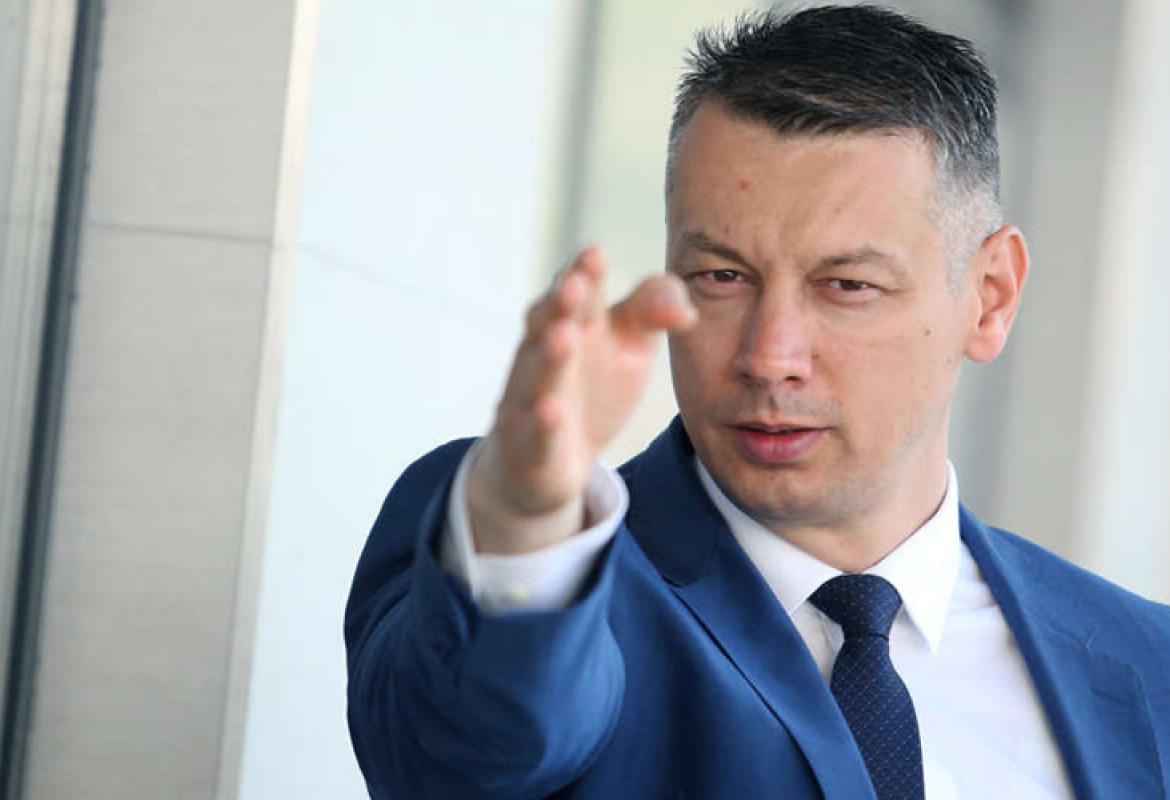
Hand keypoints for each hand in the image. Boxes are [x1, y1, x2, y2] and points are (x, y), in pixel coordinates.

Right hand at [467, 246, 696, 553]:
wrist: (551, 457)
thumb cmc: (593, 386)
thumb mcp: (631, 343)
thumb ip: (654, 312)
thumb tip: (686, 310)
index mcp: (576, 322)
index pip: (578, 291)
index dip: (583, 272)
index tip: (596, 254)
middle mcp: (545, 353)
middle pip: (548, 323)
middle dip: (559, 303)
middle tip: (574, 284)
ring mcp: (532, 398)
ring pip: (536, 374)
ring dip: (548, 356)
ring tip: (563, 336)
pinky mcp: (530, 444)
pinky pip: (534, 432)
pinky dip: (542, 422)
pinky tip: (551, 411)